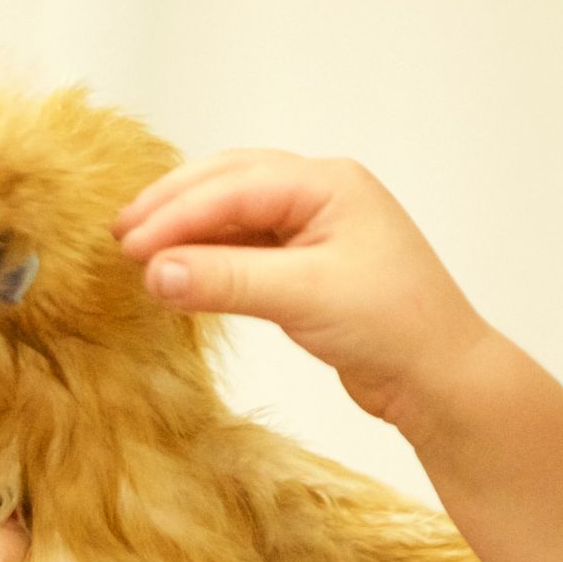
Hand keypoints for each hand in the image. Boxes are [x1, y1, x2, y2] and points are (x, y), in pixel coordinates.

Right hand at [113, 150, 489, 420]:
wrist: (441, 379)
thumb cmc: (394, 328)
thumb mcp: (304, 297)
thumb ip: (226, 280)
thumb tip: (153, 272)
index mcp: (330, 184)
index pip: (235, 186)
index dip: (176, 213)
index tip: (130, 245)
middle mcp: (323, 195)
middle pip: (230, 182)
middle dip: (173, 206)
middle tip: (121, 234)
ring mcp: (317, 229)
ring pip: (235, 213)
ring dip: (188, 229)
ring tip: (140, 250)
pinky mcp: (310, 266)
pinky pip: (246, 246)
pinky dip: (209, 254)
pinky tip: (181, 270)